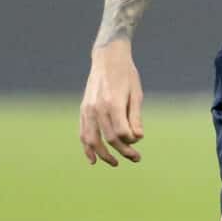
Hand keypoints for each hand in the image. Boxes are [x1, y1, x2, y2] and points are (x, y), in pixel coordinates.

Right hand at [80, 42, 146, 165]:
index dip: (130, 142)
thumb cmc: (126, 75)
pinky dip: (87, 147)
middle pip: (108, 139)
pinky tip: (93, 159)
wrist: (108, 58)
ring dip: (103, 154)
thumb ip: (135, 117)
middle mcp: (97, 108)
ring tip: (115, 163)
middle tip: (136, 158)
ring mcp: (88, 109)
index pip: (120, 133)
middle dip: (122, 151)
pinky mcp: (83, 109)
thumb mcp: (136, 94)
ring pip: (92, 139)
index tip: (138, 141)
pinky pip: (83, 132)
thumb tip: (137, 138)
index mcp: (112, 103)